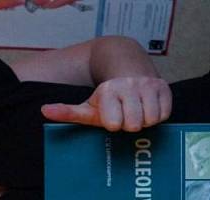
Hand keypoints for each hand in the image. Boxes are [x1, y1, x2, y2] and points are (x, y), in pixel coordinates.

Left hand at [41, 76, 171, 131]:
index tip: (111, 116)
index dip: (113, 124)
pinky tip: (148, 106)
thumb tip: (44, 111)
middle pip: (133, 125)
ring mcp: (148, 85)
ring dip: (144, 120)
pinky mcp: (164, 87)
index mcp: (108, 91)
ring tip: (136, 111)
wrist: (126, 65)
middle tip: (124, 115)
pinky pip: (164, 114)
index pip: (114, 124)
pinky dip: (158, 115)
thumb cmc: (107, 96)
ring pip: (151, 120)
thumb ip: (67, 111)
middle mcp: (128, 85)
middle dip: (129, 124)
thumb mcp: (86, 105)